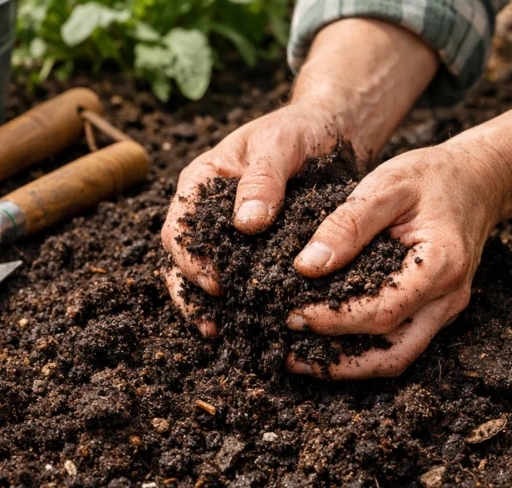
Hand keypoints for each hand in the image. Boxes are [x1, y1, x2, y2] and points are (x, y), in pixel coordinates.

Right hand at [161, 102, 345, 336]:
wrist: (333, 132)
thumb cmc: (302, 130)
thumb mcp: (282, 144)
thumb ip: (263, 180)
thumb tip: (245, 225)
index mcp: (201, 181)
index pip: (178, 227)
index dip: (190, 260)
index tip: (216, 283)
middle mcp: (207, 211)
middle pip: (181, 259)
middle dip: (192, 294)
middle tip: (213, 323)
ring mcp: (228, 232)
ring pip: (203, 274)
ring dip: (208, 306)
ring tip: (223, 333)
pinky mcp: (254, 248)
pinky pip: (239, 277)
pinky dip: (241, 301)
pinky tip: (254, 323)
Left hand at [285, 145, 503, 379]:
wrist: (478, 179)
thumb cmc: (431, 176)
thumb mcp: (386, 184)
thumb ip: (348, 223)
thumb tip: (307, 266)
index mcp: (440, 266)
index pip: (382, 312)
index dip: (335, 321)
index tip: (293, 315)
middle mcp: (448, 298)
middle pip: (393, 354)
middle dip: (338, 362)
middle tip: (289, 354)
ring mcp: (445, 309)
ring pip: (397, 357)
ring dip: (348, 366)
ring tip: (300, 360)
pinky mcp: (434, 311)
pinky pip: (399, 342)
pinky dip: (362, 350)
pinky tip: (325, 343)